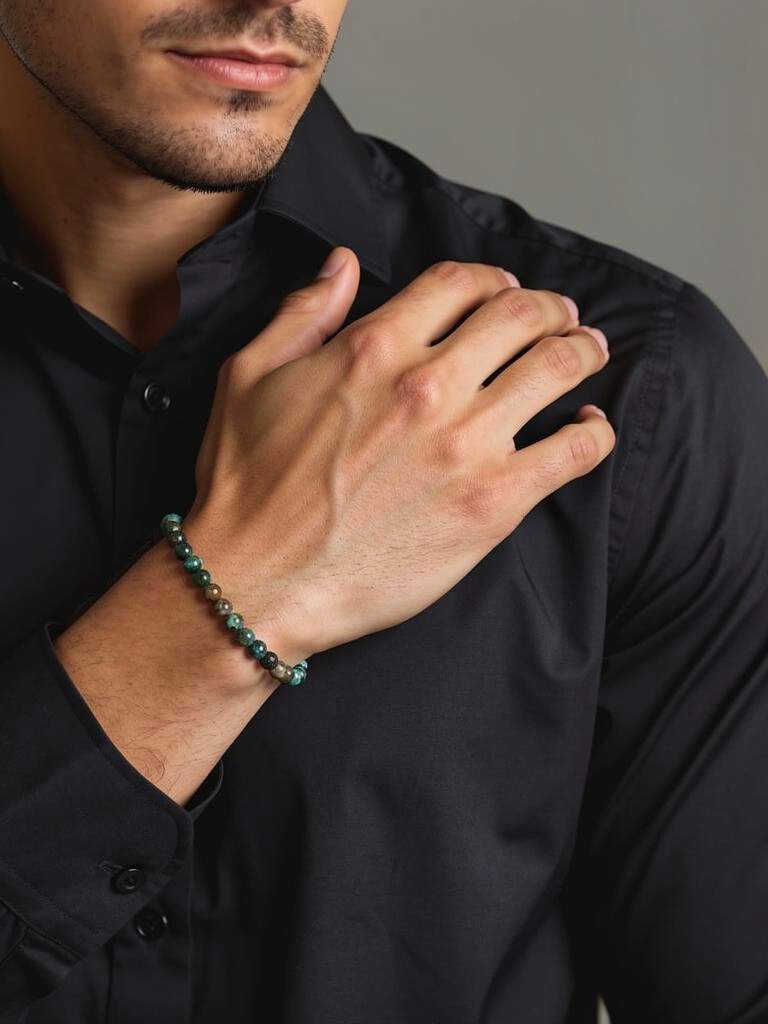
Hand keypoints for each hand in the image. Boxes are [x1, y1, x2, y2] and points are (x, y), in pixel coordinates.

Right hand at [186, 249, 614, 663]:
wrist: (259, 582)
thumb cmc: (246, 487)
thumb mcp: (248, 378)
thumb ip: (303, 313)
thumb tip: (343, 264)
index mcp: (373, 347)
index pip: (459, 283)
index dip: (491, 278)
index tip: (502, 290)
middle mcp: (428, 385)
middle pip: (520, 315)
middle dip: (549, 308)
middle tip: (562, 317)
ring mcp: (467, 444)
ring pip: (557, 368)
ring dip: (582, 351)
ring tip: (588, 352)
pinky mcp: (493, 503)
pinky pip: (573, 452)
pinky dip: (594, 433)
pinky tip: (591, 427)